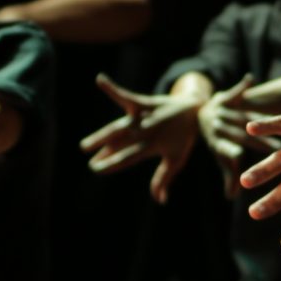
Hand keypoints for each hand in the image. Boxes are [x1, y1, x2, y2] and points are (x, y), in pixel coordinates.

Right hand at [82, 73, 199, 203]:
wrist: (195, 111)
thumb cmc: (184, 138)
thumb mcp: (177, 160)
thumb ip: (164, 179)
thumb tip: (160, 201)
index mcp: (153, 146)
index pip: (129, 157)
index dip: (113, 163)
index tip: (97, 169)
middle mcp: (146, 131)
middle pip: (121, 143)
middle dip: (105, 152)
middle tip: (90, 162)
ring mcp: (144, 117)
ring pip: (118, 128)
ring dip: (101, 136)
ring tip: (85, 146)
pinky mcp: (143, 102)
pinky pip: (126, 96)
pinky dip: (113, 89)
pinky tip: (100, 79)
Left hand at [198, 76, 276, 195]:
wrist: (201, 111)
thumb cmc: (218, 139)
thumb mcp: (221, 155)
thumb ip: (228, 175)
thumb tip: (230, 197)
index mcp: (216, 142)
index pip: (225, 150)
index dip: (231, 154)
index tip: (241, 159)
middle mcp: (217, 126)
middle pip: (240, 135)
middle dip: (258, 142)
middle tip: (279, 149)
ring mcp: (222, 110)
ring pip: (243, 116)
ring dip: (260, 121)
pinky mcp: (227, 96)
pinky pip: (235, 91)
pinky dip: (241, 86)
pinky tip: (250, 80)